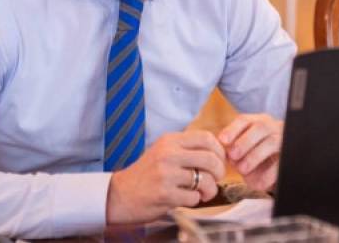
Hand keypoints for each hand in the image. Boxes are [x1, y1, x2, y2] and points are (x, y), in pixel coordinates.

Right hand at [106, 130, 225, 224]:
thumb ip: (186, 149)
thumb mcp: (163, 152)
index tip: (219, 161)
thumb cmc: (145, 175)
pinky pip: (194, 197)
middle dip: (219, 172)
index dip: (219, 151)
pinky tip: (187, 199)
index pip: (206, 138)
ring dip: (210, 189)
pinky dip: (195, 201)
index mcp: (170, 140)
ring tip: (203, 192)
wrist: (119, 194)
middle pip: (210, 158)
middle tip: (215, 179)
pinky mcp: (165, 194)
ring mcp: (166, 174)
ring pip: (206, 179)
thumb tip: (217, 152)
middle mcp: (168, 154)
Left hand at [218, 114, 282, 191]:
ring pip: (271, 142)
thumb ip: (235, 150)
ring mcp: (285, 141)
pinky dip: (268, 174)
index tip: (222, 141)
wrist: (281, 171)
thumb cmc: (257, 158)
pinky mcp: (292, 158)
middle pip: (260, 127)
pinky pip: (281, 163)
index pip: (244, 120)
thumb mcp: (245, 152)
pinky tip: (258, 183)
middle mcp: (273, 127)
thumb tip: (228, 155)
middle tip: (232, 156)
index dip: (232, 129)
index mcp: (258, 122)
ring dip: (254, 156)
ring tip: (242, 170)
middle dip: (244, 142)